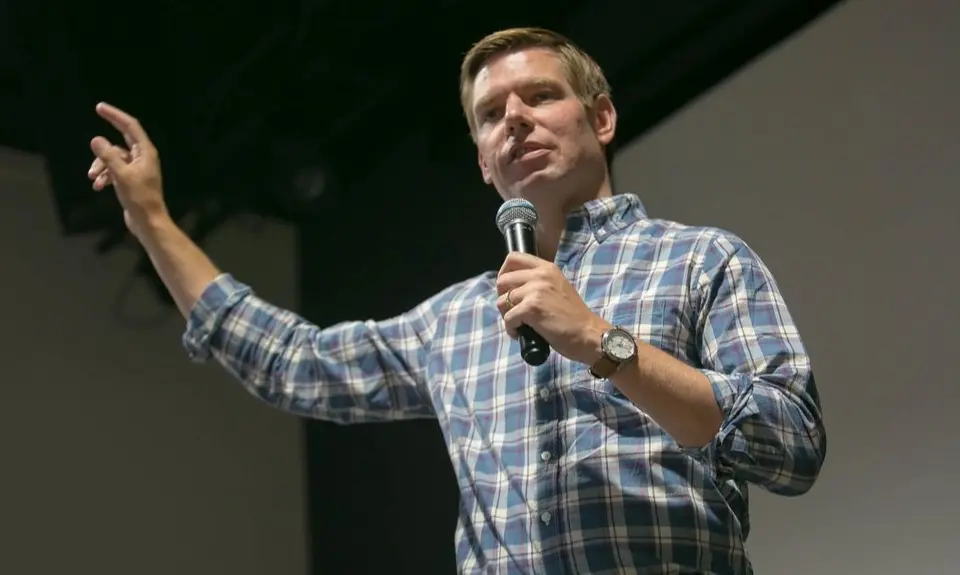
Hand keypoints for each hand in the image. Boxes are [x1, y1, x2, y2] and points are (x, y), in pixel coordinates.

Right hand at [87, 102, 167, 231]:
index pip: (130, 127)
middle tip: (90, 139)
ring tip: (92, 177)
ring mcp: (138, 169)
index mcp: (146, 152)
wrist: (147, 221)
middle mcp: (143, 157)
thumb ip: (108, 157)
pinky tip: (98, 186)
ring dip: (101, 166)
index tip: (100, 108)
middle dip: (104, 144)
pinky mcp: (131, 180)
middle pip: (121, 141)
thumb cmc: (139, 198)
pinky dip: (105, 176)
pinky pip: (114, 171)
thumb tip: (96, 140)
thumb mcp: (121, 175)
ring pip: (114, 159)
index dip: (115, 116)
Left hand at [495, 252, 610, 364]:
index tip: (508, 289)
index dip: (504, 273)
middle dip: (503, 298)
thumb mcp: (557, 288)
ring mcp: (535, 290)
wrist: (588, 334)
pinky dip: (511, 329)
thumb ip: (538, 283)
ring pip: (502, 301)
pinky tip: (521, 333)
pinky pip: (508, 318)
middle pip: (502, 280)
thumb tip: (513, 289)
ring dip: (507, 316)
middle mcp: (540, 275)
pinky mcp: (531, 308)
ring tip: (520, 325)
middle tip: (514, 311)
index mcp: (547, 268)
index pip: (513, 258)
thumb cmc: (573, 317)